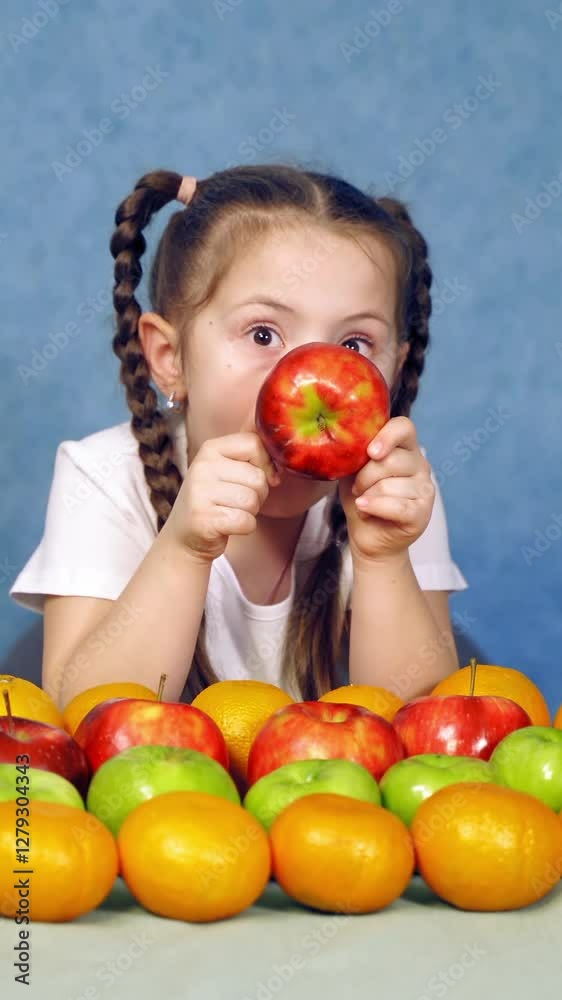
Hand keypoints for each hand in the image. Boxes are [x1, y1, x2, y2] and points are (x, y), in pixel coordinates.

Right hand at [166, 412, 279, 561]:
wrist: (185, 535)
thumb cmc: (215, 500)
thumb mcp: (226, 468)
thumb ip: (250, 453)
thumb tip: (282, 448)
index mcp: (210, 449)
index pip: (254, 443)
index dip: (266, 463)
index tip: (262, 476)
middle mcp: (202, 466)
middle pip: (258, 477)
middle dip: (258, 494)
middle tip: (237, 501)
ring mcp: (200, 493)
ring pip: (252, 500)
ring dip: (250, 512)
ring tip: (231, 512)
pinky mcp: (204, 519)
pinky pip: (246, 521)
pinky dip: (245, 527)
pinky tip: (228, 526)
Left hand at [338, 416, 434, 564]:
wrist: (368, 535)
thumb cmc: (362, 497)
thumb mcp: (353, 470)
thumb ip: (355, 453)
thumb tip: (344, 441)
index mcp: (404, 448)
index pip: (404, 427)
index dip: (387, 435)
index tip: (371, 452)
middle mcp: (420, 465)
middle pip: (390, 460)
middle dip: (364, 476)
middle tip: (358, 488)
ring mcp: (425, 489)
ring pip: (388, 485)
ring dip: (367, 496)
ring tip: (364, 502)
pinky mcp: (422, 513)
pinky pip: (396, 506)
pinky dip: (374, 507)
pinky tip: (365, 509)